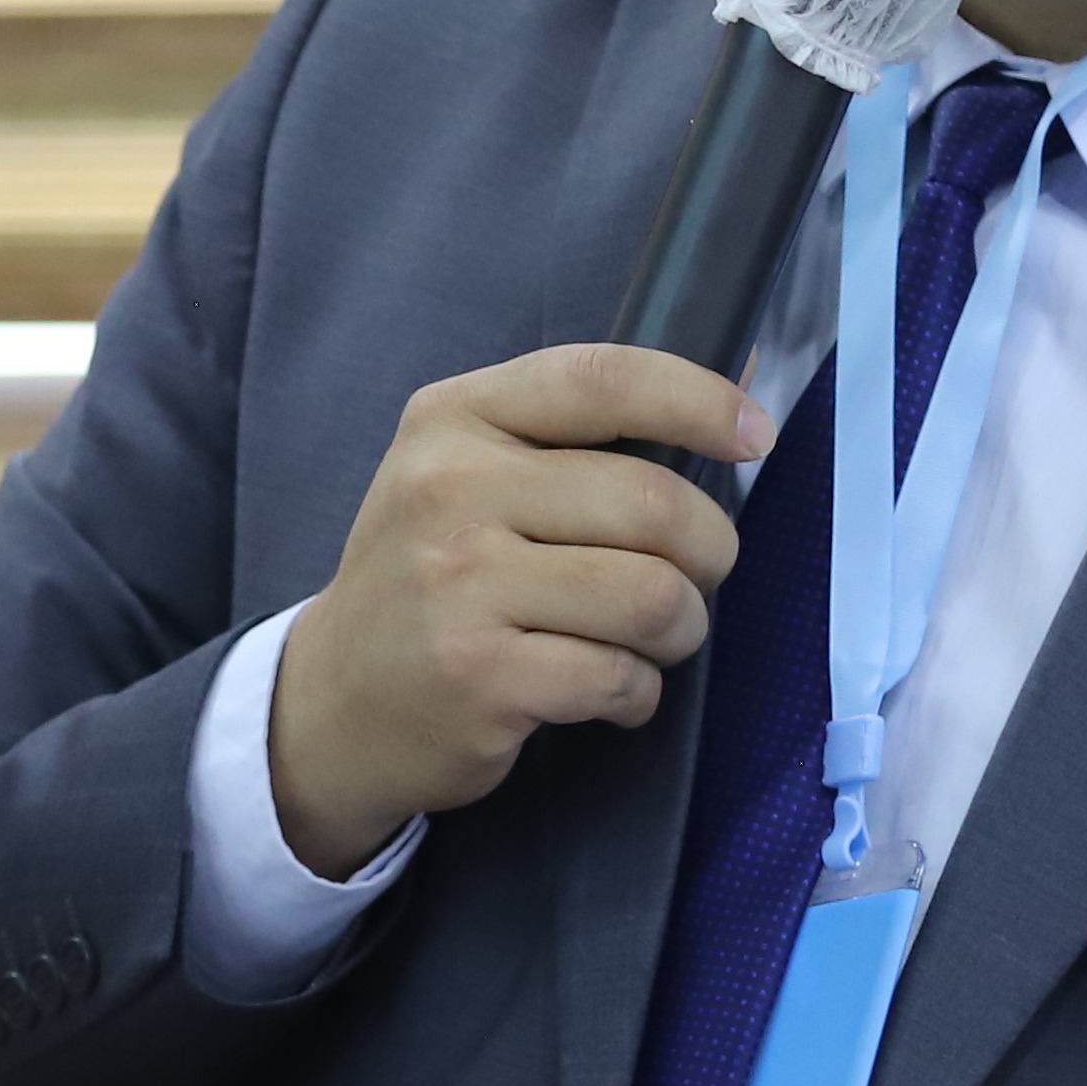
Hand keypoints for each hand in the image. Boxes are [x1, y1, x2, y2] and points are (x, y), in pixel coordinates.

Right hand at [266, 344, 768, 878]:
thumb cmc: (430, 581)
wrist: (333, 705)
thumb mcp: (467, 474)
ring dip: (677, 630)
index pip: (601, 380)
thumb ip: (582, 433)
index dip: (698, 400)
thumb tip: (744, 382)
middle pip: (652, 501)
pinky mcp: (479, 674)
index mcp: (452, 419)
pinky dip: (636, 692)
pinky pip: (620, 676)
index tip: (753, 434)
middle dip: (707, 551)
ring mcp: (459, 585)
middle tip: (693, 578)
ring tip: (644, 641)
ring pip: (652, 595)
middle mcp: (448, 489)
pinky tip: (604, 691)